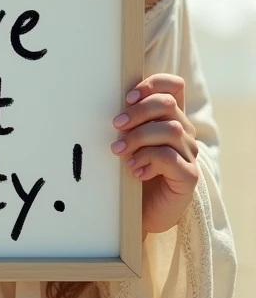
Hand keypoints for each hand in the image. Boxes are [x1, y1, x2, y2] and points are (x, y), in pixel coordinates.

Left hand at [110, 73, 198, 234]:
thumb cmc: (131, 171)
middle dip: (138, 111)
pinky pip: (170, 157)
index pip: (174, 86)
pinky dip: (148, 159)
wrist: (140, 213)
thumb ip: (126, 120)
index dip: (153, 84)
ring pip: (170, 129)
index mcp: (171, 118)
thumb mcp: (127, 140)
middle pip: (168, 104)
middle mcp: (184, 132)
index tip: (127, 96)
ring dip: (139, 137)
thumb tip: (107, 99)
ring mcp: (189, 154)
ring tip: (119, 152)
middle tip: (116, 124)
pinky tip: (135, 170)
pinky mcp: (189, 176)